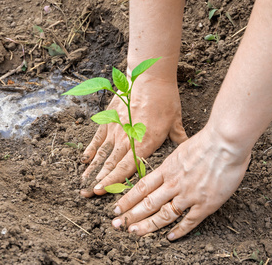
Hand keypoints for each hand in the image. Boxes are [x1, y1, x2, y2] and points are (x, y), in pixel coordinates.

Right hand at [80, 78, 187, 196]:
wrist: (149, 76)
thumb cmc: (165, 99)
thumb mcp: (175, 121)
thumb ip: (178, 139)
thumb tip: (189, 151)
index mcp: (144, 143)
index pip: (127, 167)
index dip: (114, 181)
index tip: (102, 192)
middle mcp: (127, 138)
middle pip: (111, 164)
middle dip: (99, 181)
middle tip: (87, 194)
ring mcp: (116, 128)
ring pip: (102, 153)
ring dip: (92, 169)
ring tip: (83, 183)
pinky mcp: (109, 118)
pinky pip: (98, 137)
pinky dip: (90, 149)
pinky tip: (84, 160)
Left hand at [109, 126, 250, 239]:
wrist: (226, 143)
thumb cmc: (210, 140)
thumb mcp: (184, 146)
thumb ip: (177, 158)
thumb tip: (176, 157)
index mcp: (168, 168)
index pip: (142, 187)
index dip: (128, 199)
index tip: (117, 208)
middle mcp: (174, 183)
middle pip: (147, 203)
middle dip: (130, 215)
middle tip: (116, 225)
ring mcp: (189, 195)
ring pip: (163, 214)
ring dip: (147, 225)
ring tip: (133, 232)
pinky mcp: (205, 204)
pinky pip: (189, 221)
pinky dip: (179, 231)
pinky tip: (169, 237)